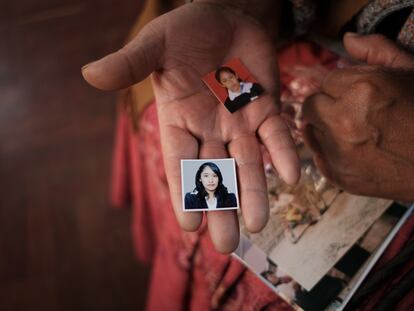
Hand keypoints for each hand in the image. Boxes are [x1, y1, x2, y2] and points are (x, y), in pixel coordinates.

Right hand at [82, 2, 299, 252]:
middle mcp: (209, 129)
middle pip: (214, 173)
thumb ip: (130, 63)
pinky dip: (284, 154)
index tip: (189, 226)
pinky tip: (292, 177)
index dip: (183, 192)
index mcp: (178, 120)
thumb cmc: (185, 31)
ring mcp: (240, 121)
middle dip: (220, 207)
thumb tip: (90, 74)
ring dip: (253, 192)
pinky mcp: (266, 108)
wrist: (226, 16)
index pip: (179, 162)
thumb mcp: (156, 44)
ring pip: (247, 163)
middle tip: (226, 245)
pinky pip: (276, 134)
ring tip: (257, 225)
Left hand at [303, 33, 413, 200]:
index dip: (344, 87)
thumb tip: (347, 40)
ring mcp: (338, 151)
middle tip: (354, 113)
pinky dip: (329, 151)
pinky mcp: (337, 175)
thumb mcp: (411, 73)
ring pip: (311, 130)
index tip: (360, 96)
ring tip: (356, 133)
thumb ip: (377, 51)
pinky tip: (353, 150)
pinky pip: (317, 154)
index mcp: (363, 90)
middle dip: (329, 105)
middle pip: (312, 105)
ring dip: (326, 128)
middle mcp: (343, 121)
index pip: (328, 80)